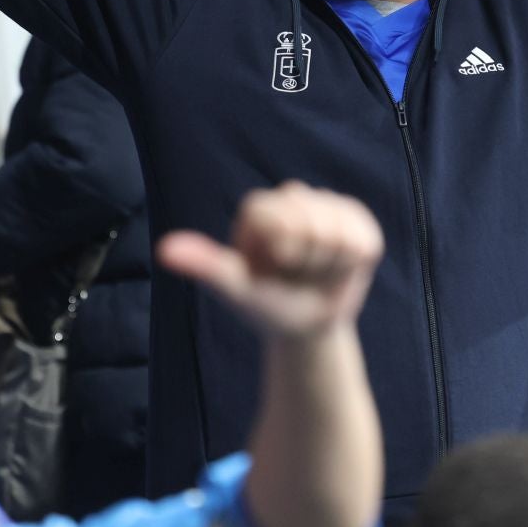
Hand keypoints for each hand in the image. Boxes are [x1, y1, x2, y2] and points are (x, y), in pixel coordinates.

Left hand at [157, 182, 381, 340]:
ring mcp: (327, 207)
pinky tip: (340, 267)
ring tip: (316, 272)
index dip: (283, 248)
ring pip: (339, 228)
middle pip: (311, 218)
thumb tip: (164, 251)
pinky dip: (353, 261)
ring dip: (331, 262)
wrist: (306, 327)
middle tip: (296, 273)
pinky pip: (362, 236)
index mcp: (259, 210)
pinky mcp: (357, 220)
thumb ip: (207, 265)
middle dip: (307, 258)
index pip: (278, 215)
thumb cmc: (265, 306)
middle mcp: (292, 199)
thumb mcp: (236, 288)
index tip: (273, 268)